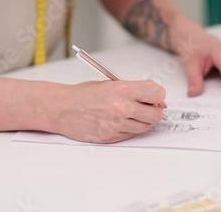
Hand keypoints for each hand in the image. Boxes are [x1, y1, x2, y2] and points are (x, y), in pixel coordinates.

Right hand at [46, 80, 165, 143]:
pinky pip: (130, 135)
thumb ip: (133, 90)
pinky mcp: (111, 137)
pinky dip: (129, 129)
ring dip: (142, 121)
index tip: (155, 98)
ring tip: (129, 114)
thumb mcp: (110, 83)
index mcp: (122, 89)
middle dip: (154, 111)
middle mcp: (121, 107)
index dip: (158, 97)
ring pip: (145, 127)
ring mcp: (116, 124)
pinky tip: (118, 121)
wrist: (62, 108)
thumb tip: (154, 99)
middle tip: (147, 108)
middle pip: (156, 114)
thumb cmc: (83, 95)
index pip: (157, 94)